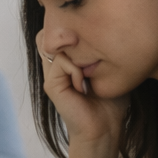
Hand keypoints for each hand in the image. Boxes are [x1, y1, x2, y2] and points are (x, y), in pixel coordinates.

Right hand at [38, 29, 125, 157]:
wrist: (105, 129)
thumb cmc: (111, 102)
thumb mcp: (110, 69)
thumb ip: (102, 49)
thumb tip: (110, 28)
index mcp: (66, 61)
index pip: (57, 32)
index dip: (68, 28)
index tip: (91, 36)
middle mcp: (55, 66)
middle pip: (46, 35)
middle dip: (65, 34)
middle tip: (85, 45)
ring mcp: (51, 76)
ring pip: (51, 45)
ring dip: (74, 51)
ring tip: (89, 69)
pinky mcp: (52, 85)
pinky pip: (61, 63)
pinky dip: (76, 70)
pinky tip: (84, 85)